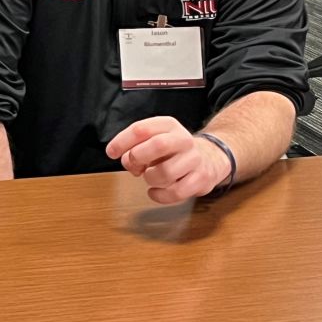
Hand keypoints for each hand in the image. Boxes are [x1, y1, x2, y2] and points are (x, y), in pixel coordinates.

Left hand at [105, 117, 230, 204]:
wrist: (209, 158)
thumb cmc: (173, 151)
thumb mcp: (154, 140)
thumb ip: (136, 147)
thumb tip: (127, 161)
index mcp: (168, 125)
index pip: (141, 129)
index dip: (122, 142)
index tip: (111, 152)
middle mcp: (183, 140)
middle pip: (158, 145)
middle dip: (139, 157)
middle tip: (135, 166)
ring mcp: (194, 160)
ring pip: (165, 173)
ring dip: (150, 179)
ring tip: (151, 176)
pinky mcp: (201, 179)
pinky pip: (175, 192)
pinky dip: (159, 196)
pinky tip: (155, 191)